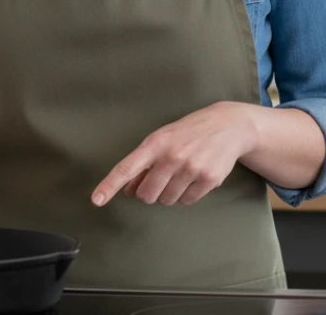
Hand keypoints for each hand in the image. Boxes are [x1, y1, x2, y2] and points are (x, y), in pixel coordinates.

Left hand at [91, 101, 257, 207]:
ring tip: (182, 173)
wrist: (229, 125)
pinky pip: (187, 201)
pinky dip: (188, 194)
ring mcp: (191, 168)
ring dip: (170, 193)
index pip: (126, 168)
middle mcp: (172, 156)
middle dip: (150, 192)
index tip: (96, 200)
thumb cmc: (189, 132)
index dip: (109, 185)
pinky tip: (195, 176)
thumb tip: (127, 189)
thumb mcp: (163, 139)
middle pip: (146, 195)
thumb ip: (144, 164)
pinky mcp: (208, 179)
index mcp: (155, 143)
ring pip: (167, 200)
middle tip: (161, 179)